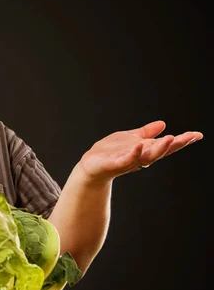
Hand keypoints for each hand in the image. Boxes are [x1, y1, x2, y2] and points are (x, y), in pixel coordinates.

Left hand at [79, 120, 202, 181]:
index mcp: (146, 150)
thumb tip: (163, 124)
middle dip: (175, 144)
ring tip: (171, 138)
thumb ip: (146, 133)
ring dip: (159, 148)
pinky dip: (133, 153)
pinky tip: (139, 145)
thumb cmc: (110, 152)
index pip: (167, 145)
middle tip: (189, 137)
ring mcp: (129, 160)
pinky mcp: (115, 163)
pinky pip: (126, 159)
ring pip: (147, 156)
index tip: (197, 135)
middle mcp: (141, 157)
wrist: (91, 165)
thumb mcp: (130, 138)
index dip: (182, 140)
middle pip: (161, 151)